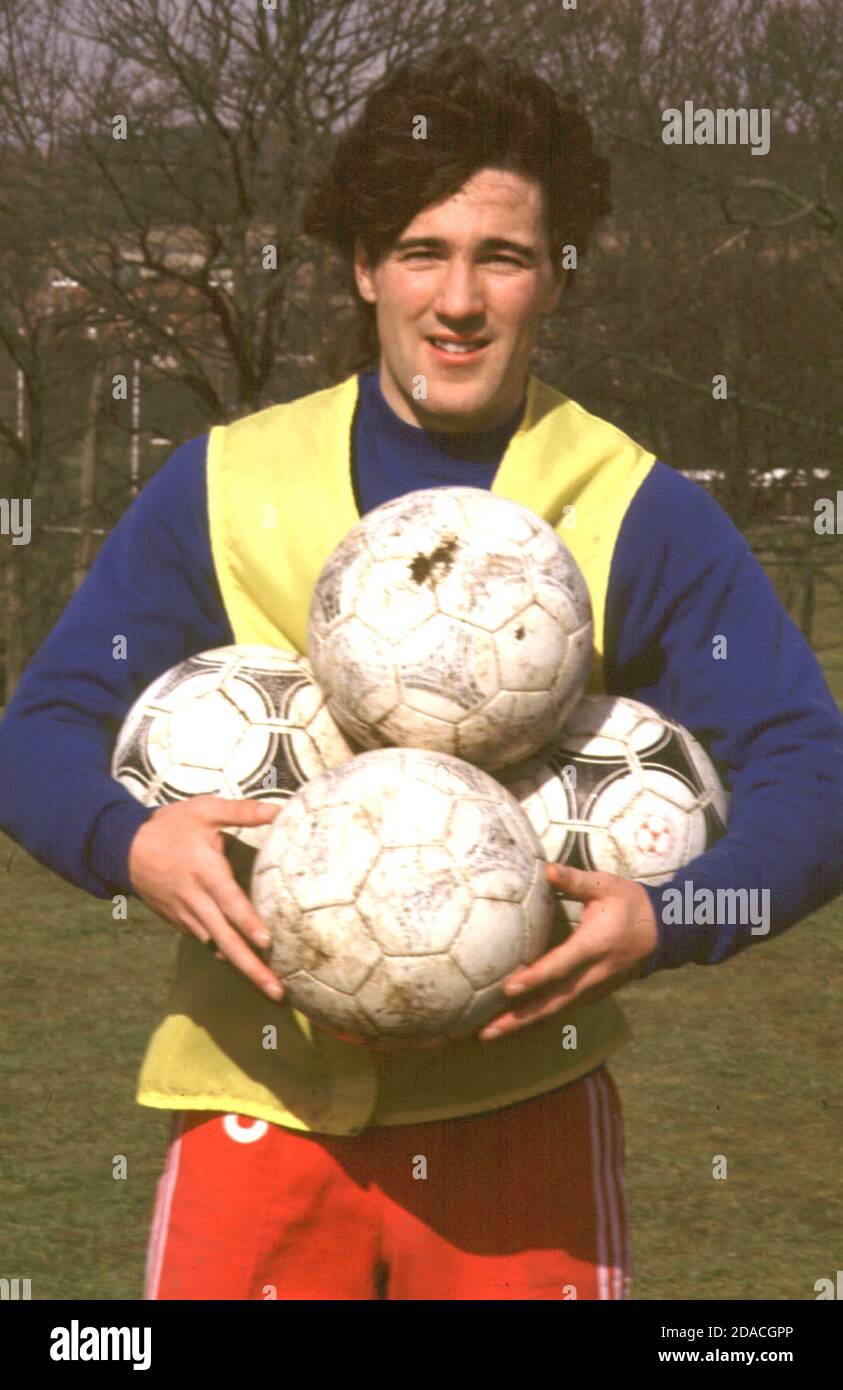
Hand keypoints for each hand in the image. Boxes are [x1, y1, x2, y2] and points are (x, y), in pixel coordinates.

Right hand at [128, 796, 283, 1001]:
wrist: (124, 848)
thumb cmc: (170, 827)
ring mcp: (186, 915)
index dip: (247, 922)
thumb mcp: (205, 810)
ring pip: (217, 947)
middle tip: (277, 992)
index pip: (229, 901)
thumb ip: (242, 812)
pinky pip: (206, 942)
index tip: (266, 941)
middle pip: (226, 939)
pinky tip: (245, 968)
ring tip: (270, 989)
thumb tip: (280, 809)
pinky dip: (225, 956)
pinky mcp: (180, 922)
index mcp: (205, 872)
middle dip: (251, 968)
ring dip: (242, 968)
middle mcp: (196, 900)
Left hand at [478, 862, 658, 1040]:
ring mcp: (596, 988)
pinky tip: (517, 1022)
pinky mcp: (596, 993)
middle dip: (520, 1018)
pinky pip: (565, 1009)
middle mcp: (594, 974)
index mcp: (594, 945)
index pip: (561, 965)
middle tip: (486, 1031)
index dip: (535, 978)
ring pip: (557, 1010)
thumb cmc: (631, 904)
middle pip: (554, 1001)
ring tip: (491, 1033)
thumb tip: (546, 868)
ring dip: (525, 1023)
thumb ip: (575, 880)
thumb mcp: (606, 885)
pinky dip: (541, 1017)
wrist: (665, 931)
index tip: (508, 988)